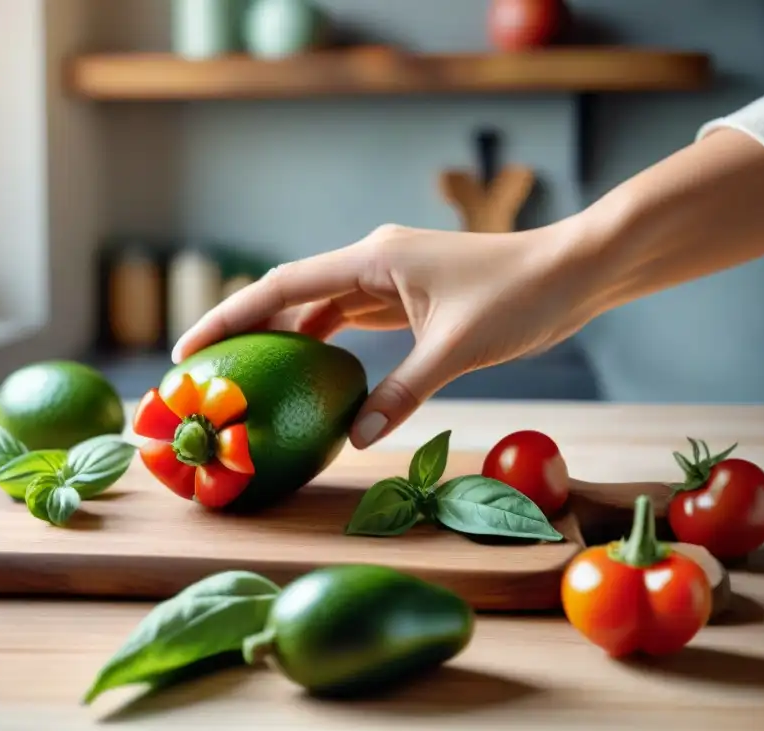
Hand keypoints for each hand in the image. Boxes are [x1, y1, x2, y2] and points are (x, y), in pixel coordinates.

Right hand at [173, 221, 603, 448]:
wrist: (573, 271)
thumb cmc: (521, 297)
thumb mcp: (456, 349)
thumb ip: (401, 392)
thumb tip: (354, 438)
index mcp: (372, 258)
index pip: (281, 286)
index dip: (230, 317)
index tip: (189, 350)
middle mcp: (372, 262)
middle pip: (290, 295)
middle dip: (245, 329)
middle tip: (206, 371)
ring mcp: (389, 278)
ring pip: (319, 308)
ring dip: (284, 339)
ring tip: (248, 377)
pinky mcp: (409, 297)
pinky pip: (352, 321)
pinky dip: (327, 346)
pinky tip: (313, 375)